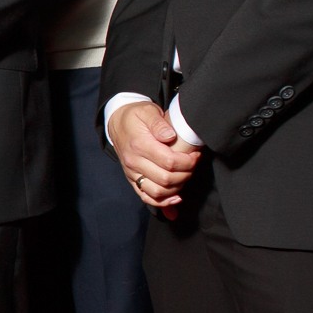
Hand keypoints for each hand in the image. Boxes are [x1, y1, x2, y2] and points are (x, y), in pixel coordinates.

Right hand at [105, 100, 200, 218]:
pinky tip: (175, 198)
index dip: (187, 161)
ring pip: (158, 191)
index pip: (169, 162)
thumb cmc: (135, 117)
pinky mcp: (132, 179)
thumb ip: (158, 123)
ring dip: (177, 188)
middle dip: (186, 174)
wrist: (116, 123)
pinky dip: (162, 202)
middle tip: (193, 163)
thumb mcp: (147, 111)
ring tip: (185, 175)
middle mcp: (134, 162)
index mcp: (140, 145)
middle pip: (166, 179)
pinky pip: (146, 197)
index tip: (195, 155)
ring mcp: (132, 172)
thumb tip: (170, 136)